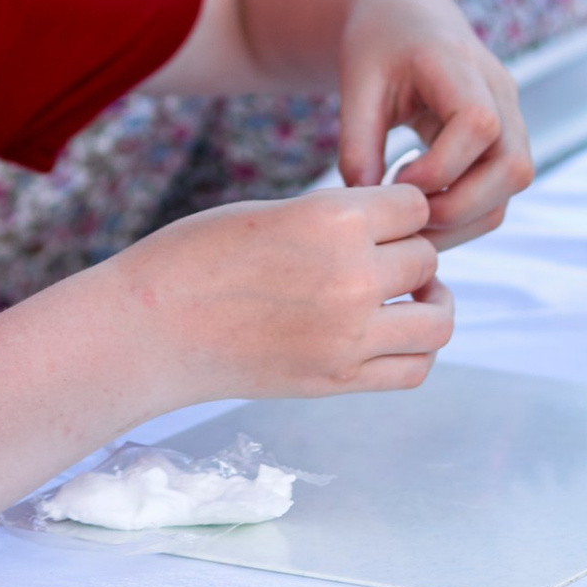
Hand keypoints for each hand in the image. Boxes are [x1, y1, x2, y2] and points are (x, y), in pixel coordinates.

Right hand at [114, 180, 448, 399]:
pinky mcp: (337, 379)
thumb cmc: (198, 258)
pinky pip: (414, 368)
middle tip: (377, 260)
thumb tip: (395, 234)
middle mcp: (351, 275)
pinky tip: (392, 336)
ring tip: (406, 300)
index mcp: (332, 219)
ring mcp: (349, 335)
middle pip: (426, 259)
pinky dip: (416, 351)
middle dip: (406, 256)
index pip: (414, 207)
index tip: (375, 221)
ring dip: (428, 304)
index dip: (397, 211)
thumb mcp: (272, 211)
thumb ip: (336, 220)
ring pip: (437, 319)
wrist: (149, 329)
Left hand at [336, 0, 531, 245]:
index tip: (396, 179)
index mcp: (460, 65)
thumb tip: (365, 199)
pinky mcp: (506, 138)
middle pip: (513, 166)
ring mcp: (511, 115)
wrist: (404, 17)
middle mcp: (500, 91)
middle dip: (459, 206)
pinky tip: (424, 208)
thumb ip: (357, 142)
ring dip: (466, 217)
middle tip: (405, 214)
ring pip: (513, 184)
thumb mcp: (356, 84)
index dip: (441, 167)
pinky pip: (502, 189)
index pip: (480, 124)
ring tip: (411, 217)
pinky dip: (467, 212)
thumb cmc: (378, 45)